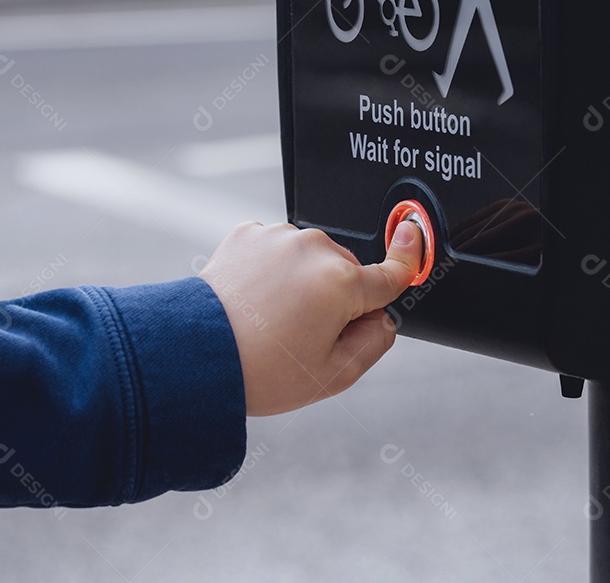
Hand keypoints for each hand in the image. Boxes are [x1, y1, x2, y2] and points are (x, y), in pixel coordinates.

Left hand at [199, 221, 422, 415]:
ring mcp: (279, 238)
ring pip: (313, 258)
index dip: (408, 258)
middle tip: (304, 334)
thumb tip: (384, 317)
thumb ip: (376, 342)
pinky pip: (279, 250)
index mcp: (342, 283)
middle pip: (347, 272)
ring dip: (304, 281)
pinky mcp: (249, 234)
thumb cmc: (259, 370)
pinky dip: (274, 270)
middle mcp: (314, 250)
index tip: (415, 235)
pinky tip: (256, 299)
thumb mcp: (334, 376)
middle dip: (337, 297)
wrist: (194, 354)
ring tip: (273, 319)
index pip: (391, 272)